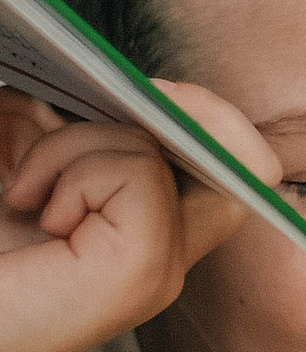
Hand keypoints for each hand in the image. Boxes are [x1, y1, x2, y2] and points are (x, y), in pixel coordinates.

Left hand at [0, 83, 272, 351]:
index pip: (228, 164)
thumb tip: (66, 84)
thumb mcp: (15, 167)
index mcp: (145, 231)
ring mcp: (164, 264)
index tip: (139, 90)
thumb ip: (48, 124)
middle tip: (137, 89)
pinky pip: (138, 172)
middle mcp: (170, 252)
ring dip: (77, 144)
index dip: (208, 115)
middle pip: (237, 154)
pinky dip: (75, 172)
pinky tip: (37, 210)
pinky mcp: (145, 267)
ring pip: (159, 150)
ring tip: (25, 189)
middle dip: (192, 105)